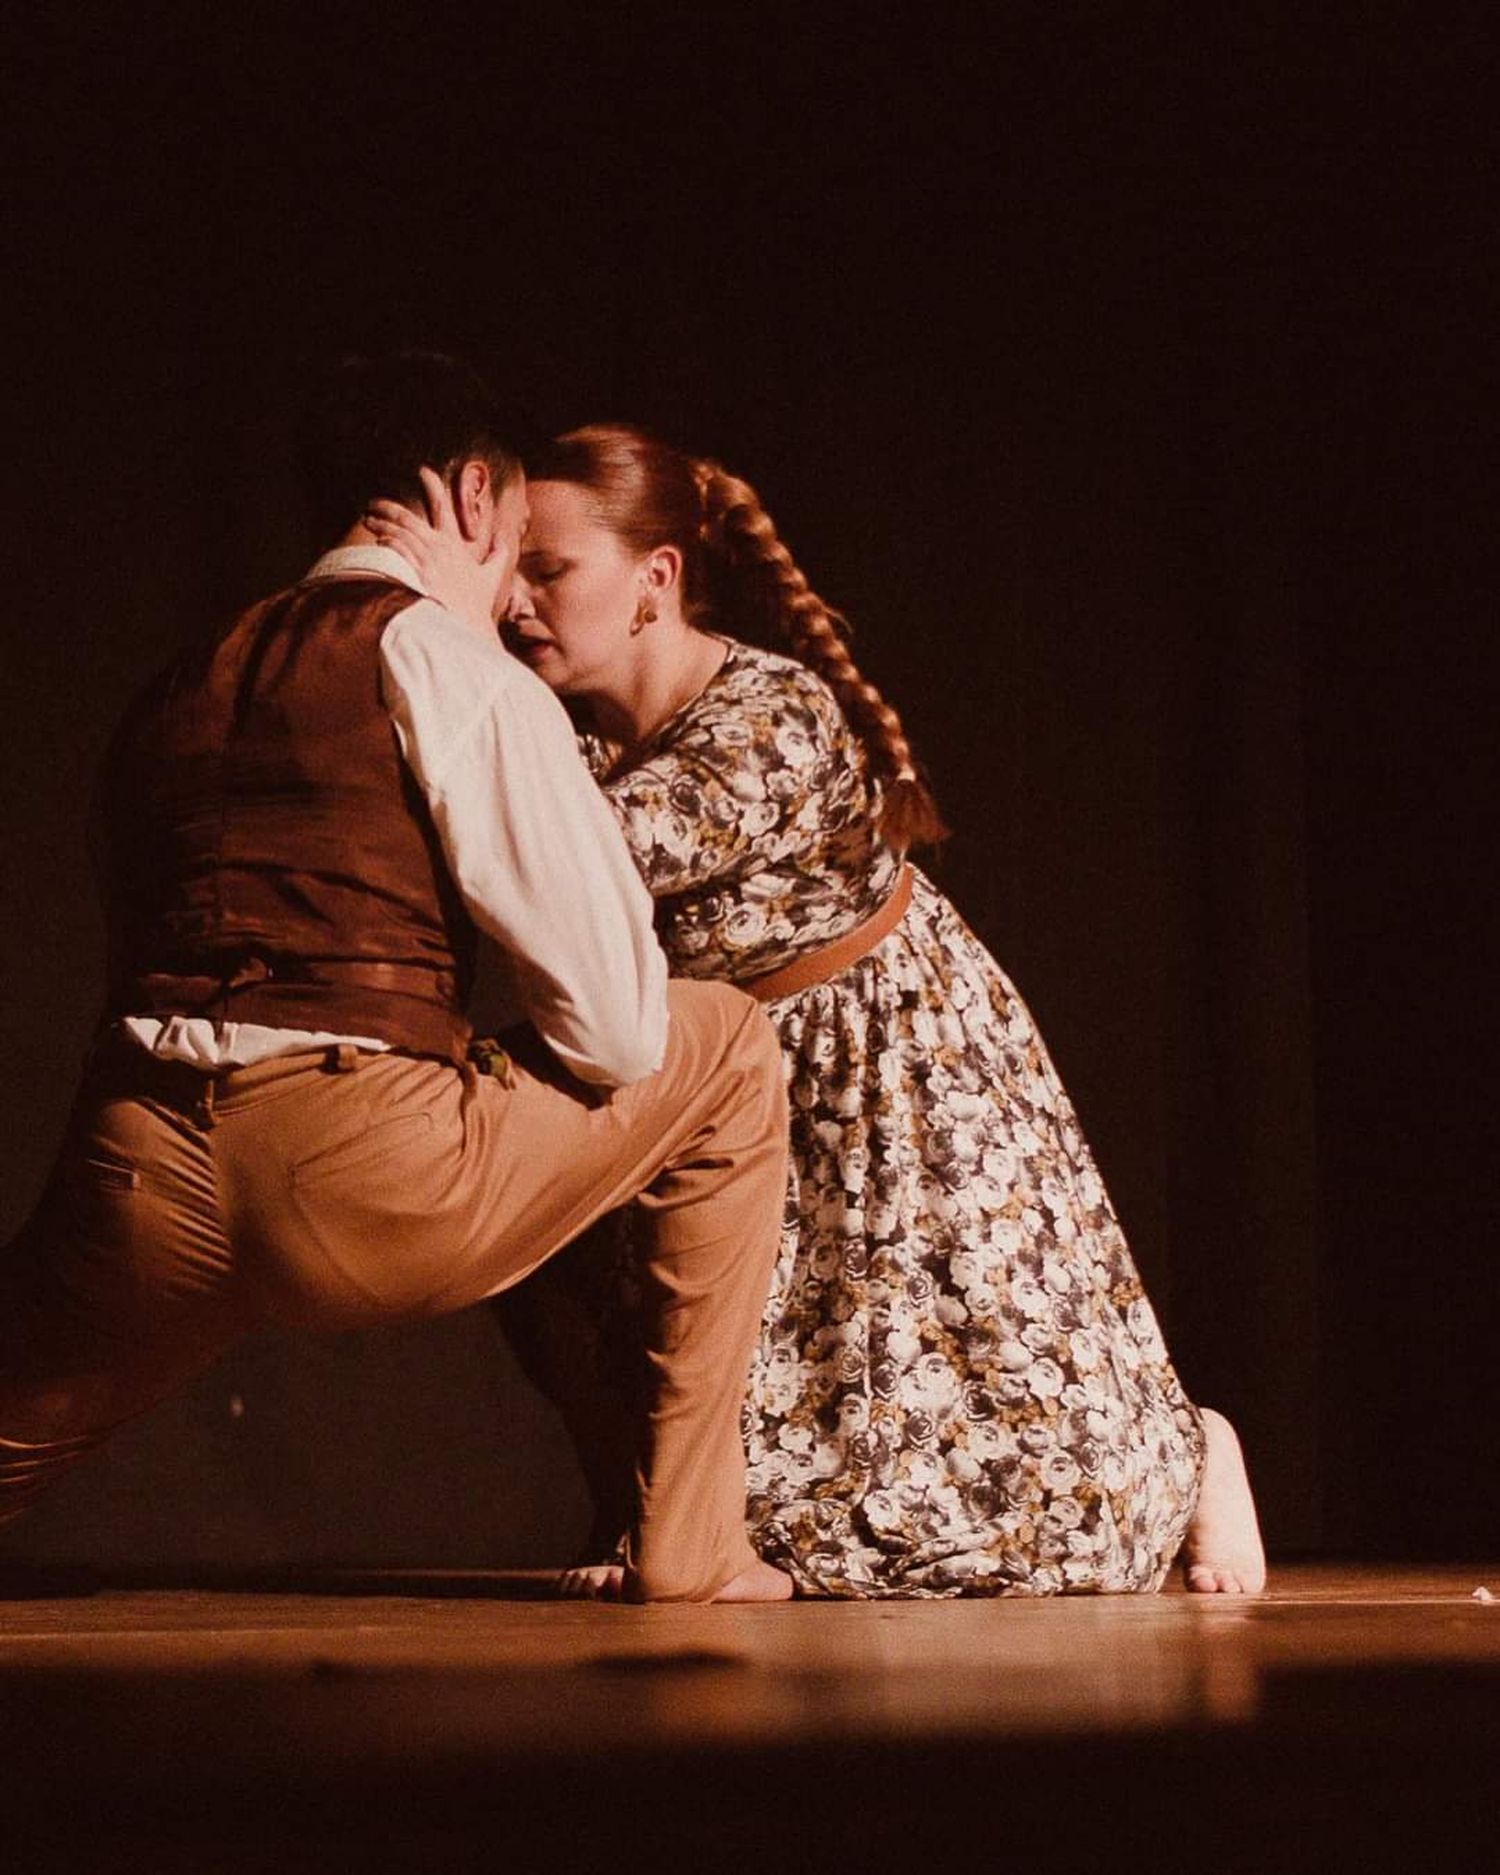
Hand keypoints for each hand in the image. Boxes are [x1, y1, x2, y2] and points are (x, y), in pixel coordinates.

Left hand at [366, 467, 503, 635]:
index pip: (443, 506)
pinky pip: (397, 551)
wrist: (466, 627)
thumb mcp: (491, 577)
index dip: (433, 485)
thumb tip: (504, 541)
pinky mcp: (416, 575)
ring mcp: (426, 561)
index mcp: (453, 545)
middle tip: (373, 503)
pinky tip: (379, 541)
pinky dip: (387, 543)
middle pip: (408, 518)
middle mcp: (438, 548)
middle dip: (387, 507)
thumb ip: (499, 556)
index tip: (423, 471)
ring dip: (380, 523)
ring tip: (368, 520)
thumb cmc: (476, 605)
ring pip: (398, 532)